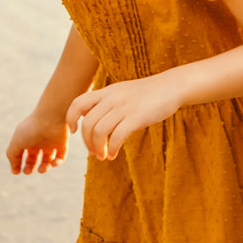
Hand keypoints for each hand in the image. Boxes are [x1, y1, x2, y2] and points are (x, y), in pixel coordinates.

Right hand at [6, 108, 68, 174]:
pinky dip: (57, 163)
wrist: (51, 117)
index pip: (21, 153)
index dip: (18, 163)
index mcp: (26, 138)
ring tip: (41, 169)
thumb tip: (14, 171)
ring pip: (47, 159)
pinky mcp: (62, 143)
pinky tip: (52, 162)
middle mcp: (38, 140)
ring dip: (44, 168)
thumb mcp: (16, 143)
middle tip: (28, 171)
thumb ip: (12, 156)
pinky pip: (61, 157)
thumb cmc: (32, 129)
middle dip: (30, 167)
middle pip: (33, 158)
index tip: (18, 171)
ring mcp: (51, 141)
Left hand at [68, 73, 182, 160]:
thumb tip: (92, 121)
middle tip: (95, 152)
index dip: (71, 118)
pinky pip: (116, 136)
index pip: (78, 103)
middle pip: (87, 123)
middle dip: (87, 142)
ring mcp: (124, 107)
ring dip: (98, 148)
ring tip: (104, 156)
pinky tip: (114, 154)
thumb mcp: (123, 92)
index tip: (75, 131)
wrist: (171, 86)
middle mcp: (112, 98)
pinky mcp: (136, 117)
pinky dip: (112, 148)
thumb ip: (107, 103)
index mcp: (107, 92)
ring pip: (99, 131)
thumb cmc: (147, 93)